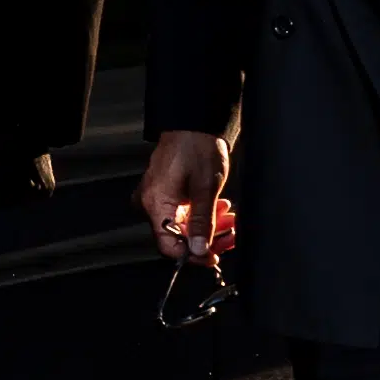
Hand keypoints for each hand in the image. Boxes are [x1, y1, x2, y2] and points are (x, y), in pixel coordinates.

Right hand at [140, 130, 229, 266]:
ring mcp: (156, 197)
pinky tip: (218, 211)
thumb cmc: (197, 147)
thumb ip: (202, 222)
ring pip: (182, 226)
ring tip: (229, 220)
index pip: (168, 245)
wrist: (194, 124)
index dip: (192, 255)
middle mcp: (150, 202)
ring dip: (207, 227)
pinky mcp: (164, 193)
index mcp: (155, 202)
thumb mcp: (206, 188)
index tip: (213, 256)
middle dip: (206, 239)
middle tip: (229, 236)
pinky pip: (181, 214)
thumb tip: (198, 249)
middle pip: (176, 237)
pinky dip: (201, 216)